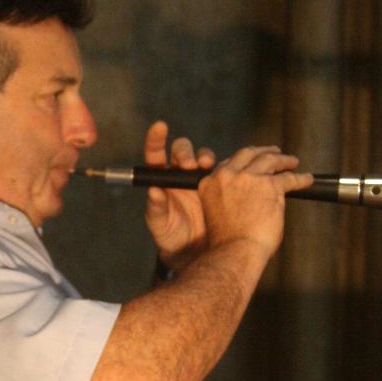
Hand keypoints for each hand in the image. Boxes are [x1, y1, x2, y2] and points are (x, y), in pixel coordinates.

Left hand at [142, 121, 214, 269]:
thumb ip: (156, 209)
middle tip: (188, 164)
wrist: (195, 253)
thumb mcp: (160, 226)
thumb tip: (153, 192)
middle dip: (186, 153)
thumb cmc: (171, 237)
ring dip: (206, 158)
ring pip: (204, 158)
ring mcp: (200, 178)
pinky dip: (226, 168)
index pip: (156, 154)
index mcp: (162, 180)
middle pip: (183, 152)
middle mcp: (180, 174)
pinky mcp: (219, 185)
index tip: (160, 127)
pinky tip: (228, 171)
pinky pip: (223, 170)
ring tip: (207, 167)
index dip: (156, 139)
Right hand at [198, 145, 311, 259]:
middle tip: (273, 153)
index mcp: (211, 183)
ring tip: (292, 162)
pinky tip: (307, 180)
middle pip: (248, 154)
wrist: (235, 251)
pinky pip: (289, 178)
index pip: (227, 164)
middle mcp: (228, 176)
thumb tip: (248, 195)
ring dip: (283, 159)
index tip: (251, 166)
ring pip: (270, 160)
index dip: (242, 163)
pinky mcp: (270, 185)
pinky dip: (300, 179)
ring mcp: (249, 178)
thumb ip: (228, 198)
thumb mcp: (216, 213)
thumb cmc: (227, 242)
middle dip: (262, 152)